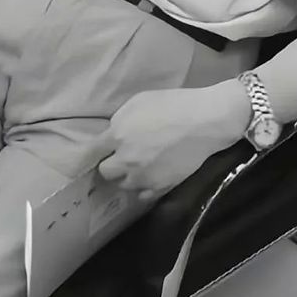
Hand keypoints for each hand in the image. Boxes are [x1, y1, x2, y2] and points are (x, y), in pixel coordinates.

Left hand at [92, 83, 251, 201]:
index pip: (92, 152)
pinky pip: (142, 195)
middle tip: (124, 156)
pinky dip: (144, 188)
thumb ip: (120, 120)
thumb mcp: (139, 101)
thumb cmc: (172, 104)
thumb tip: (113, 134)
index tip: (96, 155)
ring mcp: (142, 177)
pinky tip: (153, 175)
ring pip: (124, 185)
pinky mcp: (159, 188)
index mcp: (117, 134)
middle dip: (112, 164)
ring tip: (142, 165)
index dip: (94, 153)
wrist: (204, 121)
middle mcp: (125, 160)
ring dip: (128, 177)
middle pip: (106, 172)